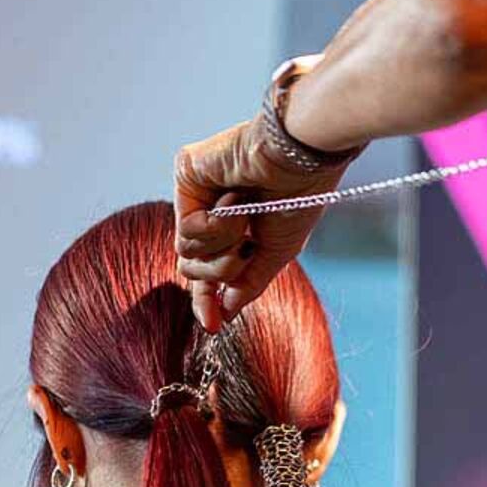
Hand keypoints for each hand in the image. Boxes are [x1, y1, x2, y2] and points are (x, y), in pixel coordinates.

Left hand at [173, 111, 350, 331]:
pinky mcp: (186, 172)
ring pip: (185, 250)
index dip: (207, 298)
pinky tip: (236, 201)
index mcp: (235, 224)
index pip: (208, 268)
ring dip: (222, 244)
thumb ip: (247, 284)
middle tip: (246, 249)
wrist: (301, 161)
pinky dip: (216, 225)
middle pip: (191, 265)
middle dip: (221, 268)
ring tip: (246, 216)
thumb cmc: (298, 199)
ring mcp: (197, 190)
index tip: (213, 325)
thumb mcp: (275, 254)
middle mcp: (211, 206)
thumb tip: (223, 313)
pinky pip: (186, 228)